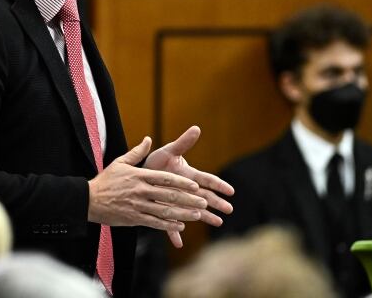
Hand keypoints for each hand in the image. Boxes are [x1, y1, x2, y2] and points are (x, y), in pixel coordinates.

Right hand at [88, 137, 208, 237]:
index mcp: (138, 175)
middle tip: (203, 201)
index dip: (181, 182)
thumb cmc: (106, 181)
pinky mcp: (133, 218)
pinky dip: (168, 225)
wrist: (89, 200)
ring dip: (182, 213)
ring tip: (197, 214)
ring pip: (164, 210)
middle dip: (188, 199)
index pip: (164, 178)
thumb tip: (148, 139)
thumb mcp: (120, 162)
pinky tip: (180, 226)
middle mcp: (140, 190)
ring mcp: (137, 205)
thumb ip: (136, 152)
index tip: (195, 185)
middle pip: (168, 195)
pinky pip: (154, 223)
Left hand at [145, 126, 233, 245]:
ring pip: (193, 211)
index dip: (218, 184)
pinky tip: (178, 244)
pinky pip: (170, 224)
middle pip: (204, 197)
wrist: (141, 175)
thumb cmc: (156, 162)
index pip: (206, 180)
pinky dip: (174, 233)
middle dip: (216, 202)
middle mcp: (185, 190)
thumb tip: (196, 128)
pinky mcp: (165, 211)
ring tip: (218, 223)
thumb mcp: (168, 151)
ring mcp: (177, 201)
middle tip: (229, 209)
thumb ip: (183, 142)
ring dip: (204, 217)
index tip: (230, 190)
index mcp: (188, 176)